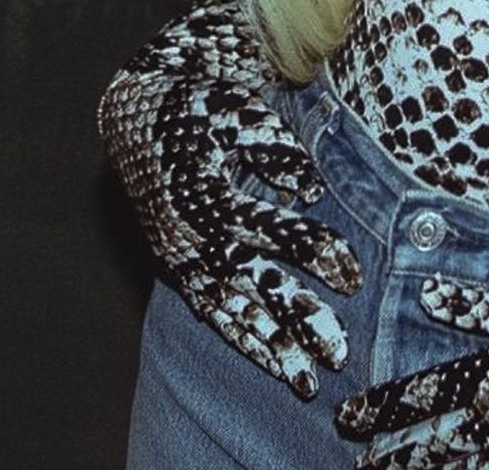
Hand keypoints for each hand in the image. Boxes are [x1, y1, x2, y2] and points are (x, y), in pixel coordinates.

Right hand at [101, 68, 362, 397]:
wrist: (137, 114)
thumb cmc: (199, 107)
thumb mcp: (235, 111)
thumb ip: (274, 147)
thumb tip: (308, 191)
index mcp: (210, 196)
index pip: (271, 233)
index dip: (313, 251)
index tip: (351, 274)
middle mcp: (194, 237)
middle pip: (253, 286)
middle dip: (296, 319)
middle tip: (338, 352)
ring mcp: (184, 259)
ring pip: (231, 313)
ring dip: (270, 348)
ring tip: (307, 382)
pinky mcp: (178, 269)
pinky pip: (212, 313)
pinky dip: (241, 339)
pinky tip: (270, 361)